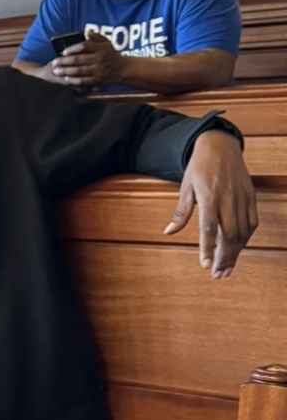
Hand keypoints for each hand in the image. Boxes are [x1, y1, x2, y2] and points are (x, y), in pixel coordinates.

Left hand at [49, 31, 125, 89]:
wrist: (123, 68)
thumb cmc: (111, 53)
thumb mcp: (107, 42)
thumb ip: (96, 37)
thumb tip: (87, 32)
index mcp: (102, 48)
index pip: (85, 46)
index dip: (73, 49)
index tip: (63, 52)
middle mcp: (101, 59)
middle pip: (79, 60)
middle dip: (65, 62)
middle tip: (54, 63)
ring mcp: (99, 70)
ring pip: (80, 71)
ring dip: (66, 71)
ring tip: (56, 71)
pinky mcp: (98, 80)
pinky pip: (85, 80)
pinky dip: (74, 80)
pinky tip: (66, 79)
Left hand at [165, 130, 257, 277]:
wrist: (220, 145)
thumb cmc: (199, 167)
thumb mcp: (185, 187)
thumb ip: (180, 212)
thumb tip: (168, 232)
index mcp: (209, 196)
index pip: (208, 228)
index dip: (207, 248)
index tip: (204, 265)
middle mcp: (228, 199)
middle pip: (228, 234)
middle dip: (223, 257)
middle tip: (216, 274)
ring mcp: (242, 198)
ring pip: (242, 231)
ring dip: (235, 252)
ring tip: (226, 268)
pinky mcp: (251, 196)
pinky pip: (252, 222)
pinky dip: (246, 238)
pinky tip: (238, 249)